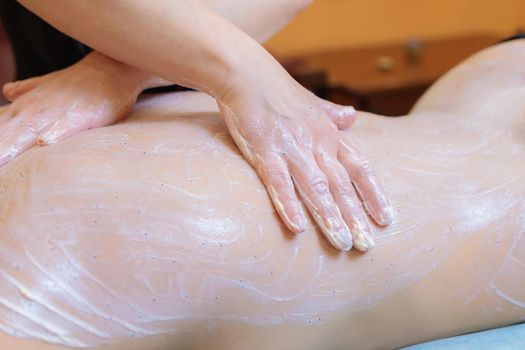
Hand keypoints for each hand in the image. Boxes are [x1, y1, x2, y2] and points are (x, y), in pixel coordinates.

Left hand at [0, 52, 149, 166]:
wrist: (112, 68)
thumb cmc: (81, 82)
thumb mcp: (48, 86)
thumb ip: (27, 90)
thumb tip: (7, 91)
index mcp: (24, 107)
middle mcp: (33, 110)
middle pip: (5, 137)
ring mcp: (56, 112)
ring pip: (26, 134)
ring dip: (9, 147)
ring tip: (0, 160)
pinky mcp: (81, 115)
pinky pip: (64, 126)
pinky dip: (53, 134)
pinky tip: (43, 141)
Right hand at [217, 53, 392, 251]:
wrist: (247, 73)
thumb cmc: (278, 90)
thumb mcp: (312, 101)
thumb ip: (333, 114)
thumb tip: (352, 117)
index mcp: (329, 134)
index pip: (360, 167)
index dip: (373, 194)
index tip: (386, 219)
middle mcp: (316, 144)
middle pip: (342, 185)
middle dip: (356, 216)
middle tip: (367, 246)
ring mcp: (291, 148)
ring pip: (316, 187)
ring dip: (331, 216)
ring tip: (342, 244)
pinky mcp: (265, 150)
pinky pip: (279, 182)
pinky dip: (288, 204)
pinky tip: (297, 228)